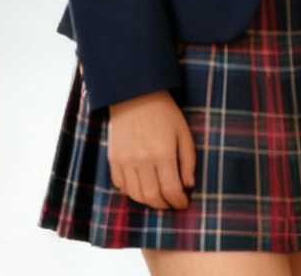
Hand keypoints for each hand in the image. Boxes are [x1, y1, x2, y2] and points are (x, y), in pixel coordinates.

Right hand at [105, 91, 196, 209]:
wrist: (135, 95)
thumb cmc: (165, 114)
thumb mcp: (183, 133)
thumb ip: (188, 161)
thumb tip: (188, 185)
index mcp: (163, 154)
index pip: (171, 190)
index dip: (178, 202)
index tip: (183, 203)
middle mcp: (142, 160)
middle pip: (152, 197)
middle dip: (164, 205)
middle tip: (171, 204)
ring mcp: (125, 161)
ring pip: (135, 195)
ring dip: (148, 201)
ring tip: (158, 198)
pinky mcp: (113, 159)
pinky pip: (120, 185)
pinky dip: (131, 192)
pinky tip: (141, 188)